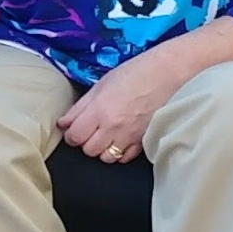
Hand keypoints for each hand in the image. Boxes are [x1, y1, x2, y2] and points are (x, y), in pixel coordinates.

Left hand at [58, 48, 186, 163]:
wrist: (168, 73)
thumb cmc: (135, 73)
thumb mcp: (102, 84)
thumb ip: (80, 107)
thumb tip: (63, 123)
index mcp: (100, 110)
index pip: (75, 136)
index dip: (71, 134)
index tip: (75, 128)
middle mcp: (114, 127)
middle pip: (88, 150)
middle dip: (86, 142)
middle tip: (91, 130)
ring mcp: (130, 136)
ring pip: (106, 158)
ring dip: (102, 149)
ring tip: (106, 135)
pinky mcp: (144, 141)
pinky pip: (125, 158)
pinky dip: (120, 152)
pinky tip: (121, 139)